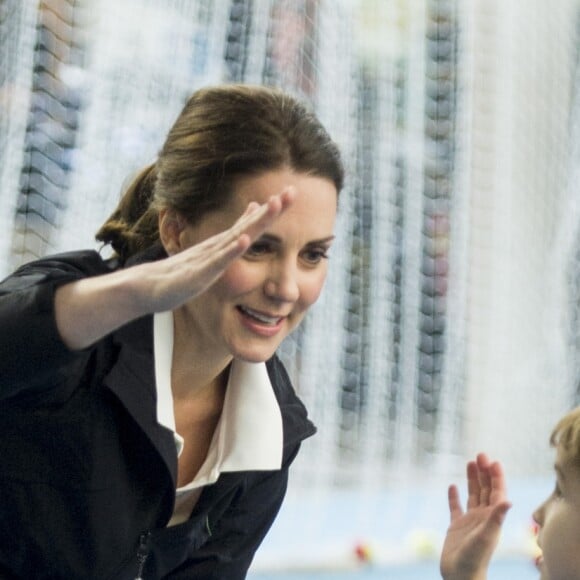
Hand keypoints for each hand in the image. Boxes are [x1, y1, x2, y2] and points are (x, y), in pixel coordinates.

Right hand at [136, 188, 294, 313]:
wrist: (149, 287)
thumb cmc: (183, 272)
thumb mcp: (213, 252)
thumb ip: (234, 232)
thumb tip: (254, 209)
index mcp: (224, 243)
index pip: (253, 223)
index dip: (273, 210)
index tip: (292, 194)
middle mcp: (219, 245)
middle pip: (250, 225)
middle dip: (272, 210)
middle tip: (292, 192)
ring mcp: (209, 257)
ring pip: (236, 237)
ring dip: (256, 222)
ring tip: (273, 207)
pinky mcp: (200, 273)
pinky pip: (218, 261)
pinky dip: (232, 250)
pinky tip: (244, 240)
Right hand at [440, 453, 511, 579]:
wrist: (460, 576)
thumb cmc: (475, 559)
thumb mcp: (487, 536)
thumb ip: (497, 517)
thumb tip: (509, 500)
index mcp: (492, 518)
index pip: (497, 492)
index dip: (496, 477)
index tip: (493, 461)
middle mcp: (483, 517)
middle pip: (486, 490)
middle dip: (484, 472)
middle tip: (480, 454)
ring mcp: (469, 521)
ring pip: (472, 495)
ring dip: (472, 479)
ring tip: (470, 462)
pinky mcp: (456, 526)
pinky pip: (455, 507)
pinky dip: (454, 496)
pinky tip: (452, 486)